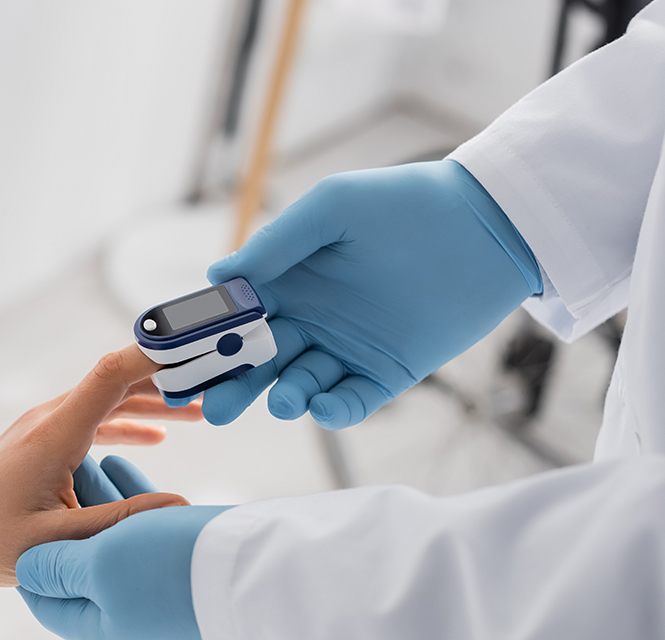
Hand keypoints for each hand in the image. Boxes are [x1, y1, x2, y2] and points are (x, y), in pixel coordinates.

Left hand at [0, 347, 200, 639]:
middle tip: (223, 377)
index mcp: (55, 433)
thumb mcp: (56, 542)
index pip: (114, 372)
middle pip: (119, 377)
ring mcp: (42, 426)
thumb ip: (118, 523)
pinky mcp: (39, 439)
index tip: (202, 347)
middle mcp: (49, 418)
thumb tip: (178, 506)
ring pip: (108, 397)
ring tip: (205, 408)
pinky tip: (158, 432)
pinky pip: (92, 417)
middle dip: (172, 373)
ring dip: (155, 399)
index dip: (160, 354)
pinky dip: (128, 418)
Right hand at [192, 160, 541, 428]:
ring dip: (282, 397)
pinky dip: (332, 410)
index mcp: (287, 280)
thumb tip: (219, 275)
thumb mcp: (332, 210)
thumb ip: (276, 243)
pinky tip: (322, 405)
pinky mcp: (385, 373)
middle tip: (211, 409)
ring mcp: (345, 349)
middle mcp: (309, 318)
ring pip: (297, 384)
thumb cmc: (404, 204)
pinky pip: (348, 402)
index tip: (177, 359)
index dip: (204, 338)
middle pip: (255, 362)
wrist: (487, 227)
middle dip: (231, 386)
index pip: (233, 315)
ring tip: (283, 400)